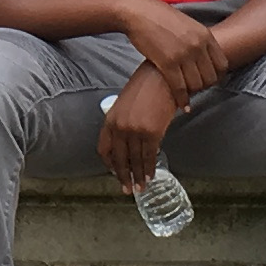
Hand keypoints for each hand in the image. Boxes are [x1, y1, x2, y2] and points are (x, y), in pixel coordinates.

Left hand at [97, 63, 180, 187]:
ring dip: (138, 177)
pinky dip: (150, 168)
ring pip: (135, 160)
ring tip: (140, 188)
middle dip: (123, 176)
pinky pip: (149, 156)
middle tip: (127, 189)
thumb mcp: (126, 104)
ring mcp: (135, 130)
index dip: (109, 164)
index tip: (114, 173)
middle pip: (119, 159)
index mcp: (110, 119)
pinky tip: (150, 176)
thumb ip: (123, 122)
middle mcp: (119, 126)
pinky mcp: (152, 132)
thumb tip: (129, 141)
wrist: (161, 77)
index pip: (104, 149)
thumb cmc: (146, 86)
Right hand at [122, 0, 227, 103]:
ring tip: (187, 94)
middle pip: (210, 78)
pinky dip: (182, 100)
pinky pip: (180, 88)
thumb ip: (200, 41)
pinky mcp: (167, 63)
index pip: (222, 65)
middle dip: (204, 87)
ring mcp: (183, 55)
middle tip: (195, 88)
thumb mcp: (189, 25)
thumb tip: (207, 58)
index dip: (217, 77)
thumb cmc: (162, 18)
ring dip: (192, 93)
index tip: (209, 81)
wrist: (140, 13)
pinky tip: (183, 105)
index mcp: (205, 36)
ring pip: (196, 85)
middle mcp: (197, 46)